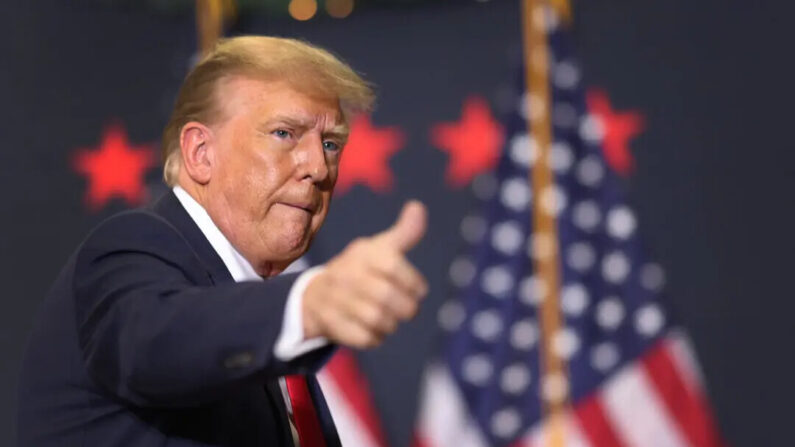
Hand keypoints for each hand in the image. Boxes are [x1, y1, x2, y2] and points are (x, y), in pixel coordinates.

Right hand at [302, 200, 428, 348]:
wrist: (317, 295)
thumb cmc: (361, 269)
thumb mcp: (381, 248)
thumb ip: (405, 232)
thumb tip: (418, 206)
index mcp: (363, 254)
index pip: (394, 266)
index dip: (414, 283)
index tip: (419, 290)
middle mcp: (347, 273)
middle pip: (388, 297)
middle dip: (406, 308)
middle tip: (407, 309)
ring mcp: (335, 298)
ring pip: (378, 320)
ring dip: (391, 324)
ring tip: (389, 319)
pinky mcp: (331, 323)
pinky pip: (364, 338)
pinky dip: (375, 338)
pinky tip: (374, 330)